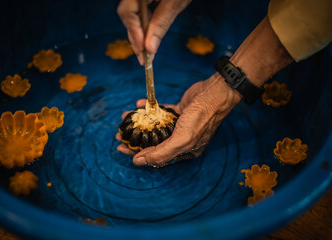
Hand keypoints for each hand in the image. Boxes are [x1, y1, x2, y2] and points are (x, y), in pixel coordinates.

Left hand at [116, 74, 241, 165]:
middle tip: (119, 135)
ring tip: (125, 118)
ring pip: (155, 127)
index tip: (122, 148)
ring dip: (140, 122)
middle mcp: (181, 140)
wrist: (214, 93)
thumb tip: (139, 162)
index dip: (138, 154)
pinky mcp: (179, 111)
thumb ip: (161, 153)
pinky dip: (149, 109)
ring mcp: (180, 125)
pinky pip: (160, 112)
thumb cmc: (202, 117)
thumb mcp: (182, 139)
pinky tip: (138, 105)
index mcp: (185, 152)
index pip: (157, 158)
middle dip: (135, 139)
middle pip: (153, 143)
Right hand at [117, 0, 190, 64]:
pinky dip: (144, 23)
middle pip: (127, 15)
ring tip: (146, 51)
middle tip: (143, 58)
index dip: (134, 35)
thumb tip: (150, 47)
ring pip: (132, 13)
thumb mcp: (176, 1)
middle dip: (135, 37)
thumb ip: (161, 23)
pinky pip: (139, 9)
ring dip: (139, 33)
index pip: (127, 13)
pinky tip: (149, 35)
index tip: (143, 53)